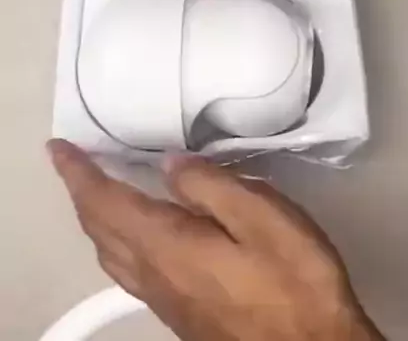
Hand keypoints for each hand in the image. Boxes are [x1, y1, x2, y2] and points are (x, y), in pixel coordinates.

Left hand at [49, 141, 383, 340]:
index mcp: (167, 245)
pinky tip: (137, 233)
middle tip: (74, 163)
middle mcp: (154, 275)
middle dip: (82, 194)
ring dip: (96, 219)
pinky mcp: (180, 314)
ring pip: (110, 254)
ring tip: (97, 191)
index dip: (79, 172)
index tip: (60, 148)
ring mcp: (165, 299)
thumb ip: (210, 185)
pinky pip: (129, 269)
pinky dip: (117, 240)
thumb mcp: (261, 216)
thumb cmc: (292, 280)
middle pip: (99, 231)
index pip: (105, 202)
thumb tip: (170, 164)